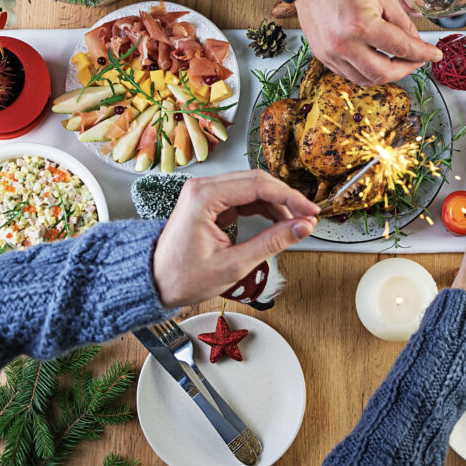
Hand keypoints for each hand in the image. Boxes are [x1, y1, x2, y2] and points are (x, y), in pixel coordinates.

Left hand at [153, 170, 319, 307]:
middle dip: (286, 199)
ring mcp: (206, 193)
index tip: (311, 212)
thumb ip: (272, 243)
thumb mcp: (233, 264)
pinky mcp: (210, 203)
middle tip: (307, 218)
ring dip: (276, 204)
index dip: (291, 198)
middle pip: (257, 181)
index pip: (259, 185)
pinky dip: (263, 208)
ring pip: (252, 188)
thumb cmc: (181, 276)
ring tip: (294, 224)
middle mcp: (203, 187)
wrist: (154, 284)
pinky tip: (277, 222)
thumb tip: (301, 228)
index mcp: (204, 196)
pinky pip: (244, 198)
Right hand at [295, 0, 441, 85]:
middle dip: (407, 69)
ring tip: (399, 61)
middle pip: (384, 73)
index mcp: (362, 25)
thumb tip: (416, 44)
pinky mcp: (323, 56)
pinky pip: (351, 75)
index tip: (435, 55)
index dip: (422, 54)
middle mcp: (344, 45)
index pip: (401, 48)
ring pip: (367, 80)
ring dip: (387, 74)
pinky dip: (368, 72)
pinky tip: (378, 61)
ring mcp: (331, 54)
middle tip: (418, 60)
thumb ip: (403, 23)